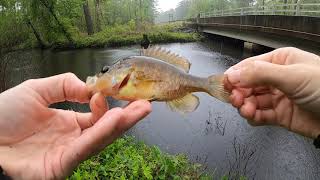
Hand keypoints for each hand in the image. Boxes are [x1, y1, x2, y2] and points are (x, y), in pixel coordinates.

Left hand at [0, 73, 150, 179]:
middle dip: (127, 116)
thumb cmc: (4, 115)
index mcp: (69, 122)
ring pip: (101, 138)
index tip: (108, 91)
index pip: (96, 115)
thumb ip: (64, 86)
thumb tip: (91, 89)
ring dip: (121, 124)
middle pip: (106, 128)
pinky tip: (116, 120)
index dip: (104, 103)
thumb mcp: (36, 90)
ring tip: (140, 110)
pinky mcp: (62, 165)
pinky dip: (102, 134)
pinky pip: (85, 148)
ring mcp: (69, 153)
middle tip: (146, 104)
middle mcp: (73, 138)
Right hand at [224, 47, 319, 137]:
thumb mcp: (292, 76)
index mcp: (280, 61)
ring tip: (246, 110)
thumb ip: (259, 74)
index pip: (249, 66)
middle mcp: (276, 78)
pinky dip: (252, 117)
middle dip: (239, 92)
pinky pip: (259, 115)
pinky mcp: (279, 115)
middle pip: (247, 85)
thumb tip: (232, 74)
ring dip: (244, 106)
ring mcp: (277, 97)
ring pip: (250, 101)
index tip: (225, 85)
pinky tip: (252, 116)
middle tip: (236, 99)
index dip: (235, 75)